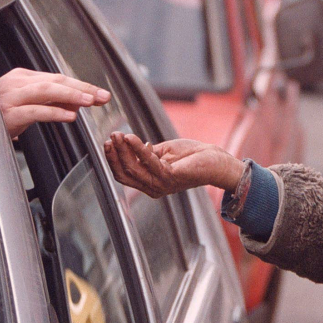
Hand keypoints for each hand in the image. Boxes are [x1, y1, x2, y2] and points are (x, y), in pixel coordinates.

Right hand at [0, 68, 110, 137]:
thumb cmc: (1, 115)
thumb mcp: (29, 105)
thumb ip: (52, 102)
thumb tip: (79, 104)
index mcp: (23, 78)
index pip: (58, 79)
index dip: (82, 86)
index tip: (101, 94)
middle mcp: (17, 84)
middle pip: (55, 81)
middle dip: (82, 88)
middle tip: (103, 96)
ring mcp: (10, 98)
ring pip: (45, 91)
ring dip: (70, 95)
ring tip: (89, 101)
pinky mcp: (7, 115)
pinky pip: (34, 111)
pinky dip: (54, 112)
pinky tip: (69, 116)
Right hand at [104, 132, 246, 197]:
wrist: (214, 161)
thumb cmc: (191, 157)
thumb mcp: (163, 153)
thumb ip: (145, 153)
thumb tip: (128, 145)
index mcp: (150, 183)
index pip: (123, 174)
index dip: (113, 159)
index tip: (107, 142)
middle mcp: (153, 188)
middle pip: (124, 173)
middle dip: (114, 155)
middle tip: (110, 137)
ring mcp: (161, 184)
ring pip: (133, 168)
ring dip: (123, 149)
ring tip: (118, 135)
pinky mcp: (170, 177)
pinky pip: (148, 161)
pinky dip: (138, 148)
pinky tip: (132, 137)